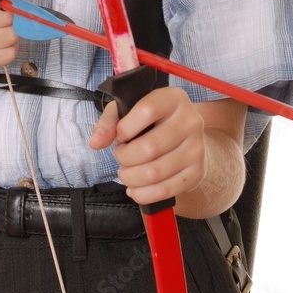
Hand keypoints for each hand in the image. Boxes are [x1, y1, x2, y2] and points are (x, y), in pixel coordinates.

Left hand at [89, 87, 206, 205]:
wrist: (186, 140)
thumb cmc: (153, 122)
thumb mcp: (130, 111)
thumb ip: (110, 121)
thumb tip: (96, 142)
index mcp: (173, 98)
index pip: (147, 110)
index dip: (125, 127)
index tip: (119, 135)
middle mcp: (190, 121)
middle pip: (149, 147)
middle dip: (124, 157)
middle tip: (121, 156)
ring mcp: (196, 148)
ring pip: (154, 172)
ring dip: (130, 177)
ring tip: (126, 172)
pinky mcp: (196, 172)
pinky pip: (164, 190)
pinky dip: (142, 194)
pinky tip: (136, 188)